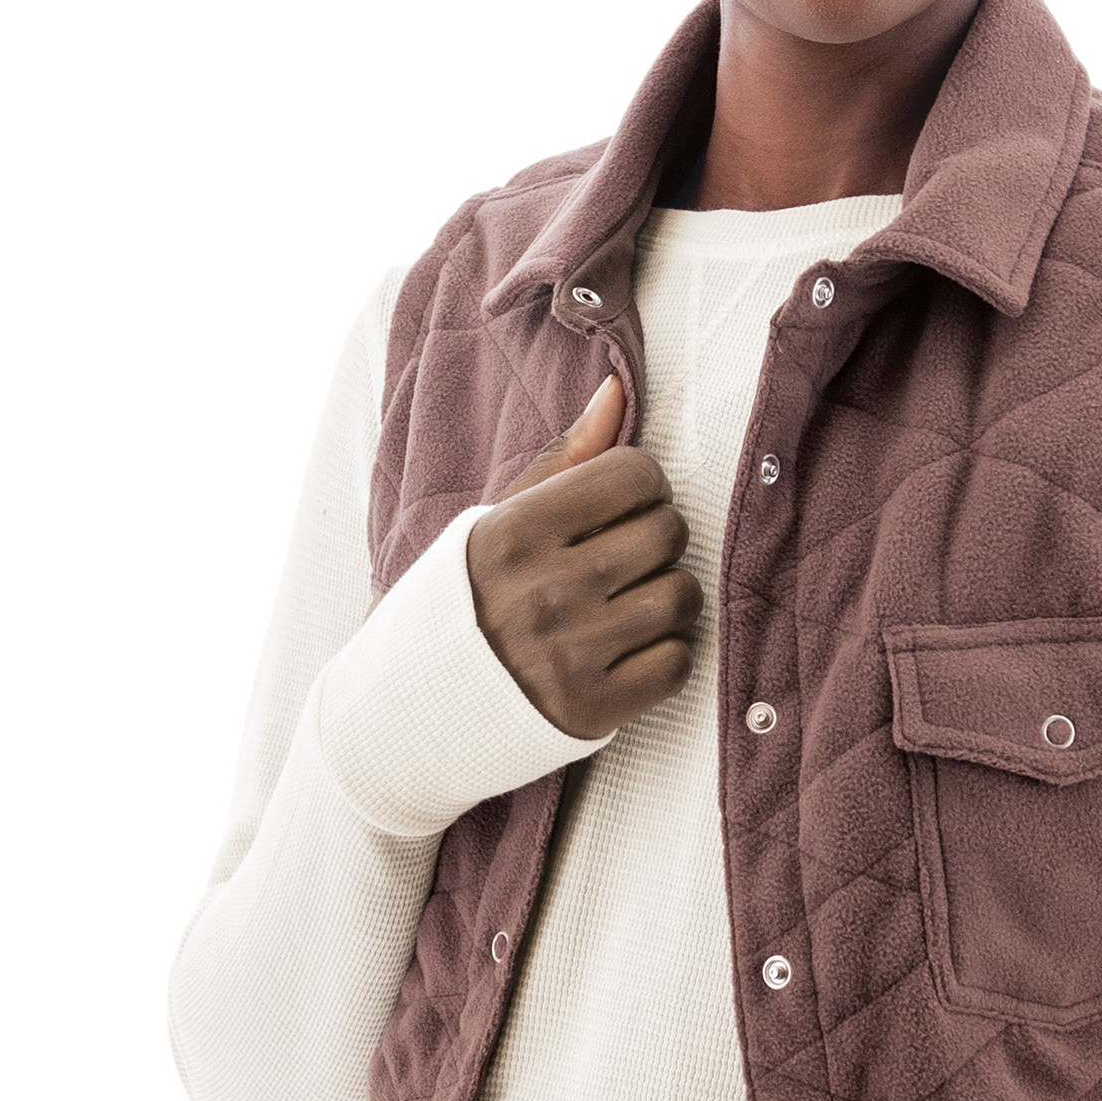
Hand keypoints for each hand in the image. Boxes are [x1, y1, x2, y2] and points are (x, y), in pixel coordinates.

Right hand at [465, 373, 699, 739]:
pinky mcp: (591, 710)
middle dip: (660, 540)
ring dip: (669, 598)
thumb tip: (618, 390)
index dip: (644, 486)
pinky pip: (677, 663)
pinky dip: (665, 656)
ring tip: (631, 604)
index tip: (625, 507)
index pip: (635, 475)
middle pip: (667, 532)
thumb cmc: (472, 597)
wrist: (419, 705)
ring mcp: (568, 654)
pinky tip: (630, 651)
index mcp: (516, 531)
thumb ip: (565, 459)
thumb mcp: (499, 521)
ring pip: (681, 597)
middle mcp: (543, 591)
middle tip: (630, 558)